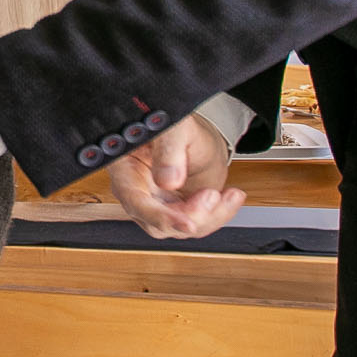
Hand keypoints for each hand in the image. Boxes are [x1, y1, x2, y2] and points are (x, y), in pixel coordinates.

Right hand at [107, 113, 244, 238]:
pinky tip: (230, 198)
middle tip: (212, 195)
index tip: (187, 223)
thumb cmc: (177, 127)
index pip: (135, 202)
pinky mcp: (174, 213)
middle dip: (192, 216)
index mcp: (125, 169)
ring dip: (209, 216)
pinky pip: (196, 225)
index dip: (160, 217)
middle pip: (157, 223)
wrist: (193, 137)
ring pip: (180, 229)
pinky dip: (217, 215)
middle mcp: (136, 192)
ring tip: (228, 194)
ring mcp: (155, 206)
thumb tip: (168, 181)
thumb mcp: (176, 128)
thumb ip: (169, 150)